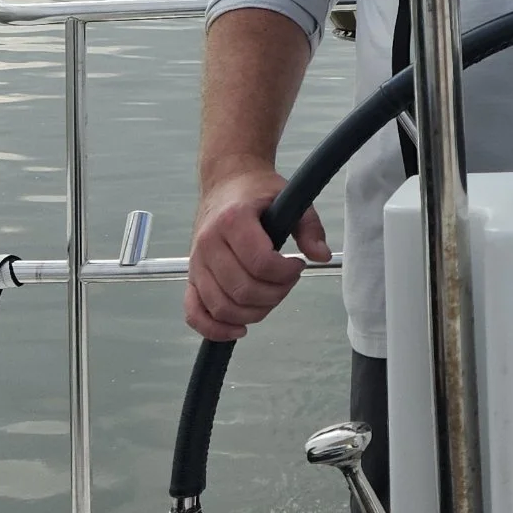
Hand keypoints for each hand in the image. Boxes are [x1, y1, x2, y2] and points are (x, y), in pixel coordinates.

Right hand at [185, 166, 331, 341]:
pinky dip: (214, 329)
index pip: (260, 263)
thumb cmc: (258, 192)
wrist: (226, 183)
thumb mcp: (290, 199)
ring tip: (271, 296)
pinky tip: (239, 329)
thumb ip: (309, 227)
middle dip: (274, 294)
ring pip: (222, 306)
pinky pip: (194, 313)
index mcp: (233, 220)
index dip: (285, 273)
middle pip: (242, 289)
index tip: (297, 265)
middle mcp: (209, 243)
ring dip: (253, 313)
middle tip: (287, 281)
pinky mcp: (190, 277)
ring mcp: (196, 263)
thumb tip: (321, 256)